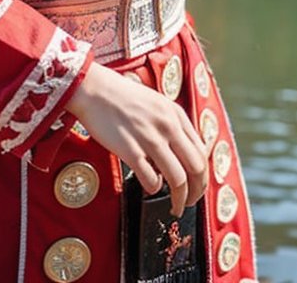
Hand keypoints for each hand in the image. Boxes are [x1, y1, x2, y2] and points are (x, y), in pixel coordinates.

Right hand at [65, 62, 208, 216]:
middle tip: (189, 203)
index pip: (201, 152)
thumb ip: (172, 125)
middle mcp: (168, 125)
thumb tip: (183, 154)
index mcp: (176, 114)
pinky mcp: (130, 150)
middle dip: (196, 192)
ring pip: (178, 179)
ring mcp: (150, 138)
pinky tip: (150, 186)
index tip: (196, 187)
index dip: (202, 176)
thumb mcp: (157, 103)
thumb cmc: (123, 97)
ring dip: (179, 199)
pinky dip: (154, 189)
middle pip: (196, 168)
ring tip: (174, 206)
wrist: (95, 89)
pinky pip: (151, 179)